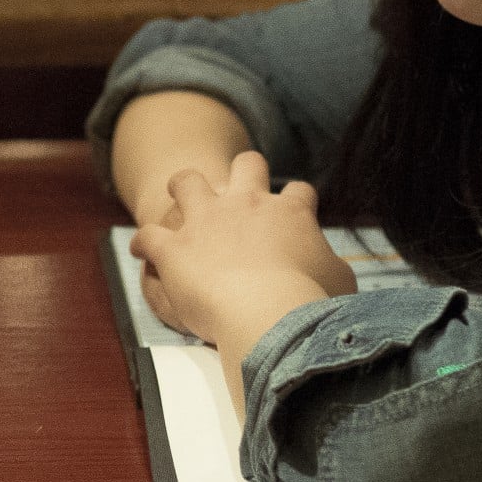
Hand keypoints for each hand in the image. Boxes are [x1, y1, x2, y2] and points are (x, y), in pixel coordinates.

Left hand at [128, 151, 353, 351]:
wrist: (270, 315)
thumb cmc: (311, 304)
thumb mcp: (341, 281)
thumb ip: (331, 264)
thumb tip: (329, 267)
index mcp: (289, 212)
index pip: (298, 192)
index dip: (296, 201)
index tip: (294, 211)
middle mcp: (246, 204)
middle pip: (246, 166)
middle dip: (244, 172)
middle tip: (240, 189)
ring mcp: (206, 220)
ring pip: (187, 181)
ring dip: (183, 186)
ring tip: (179, 194)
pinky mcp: (174, 247)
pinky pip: (149, 234)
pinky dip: (143, 242)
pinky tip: (140, 249)